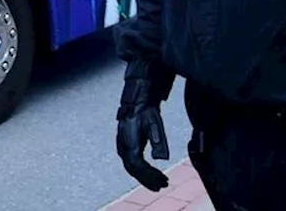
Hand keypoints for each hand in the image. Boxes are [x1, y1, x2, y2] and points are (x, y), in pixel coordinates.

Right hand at [116, 76, 170, 191]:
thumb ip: (158, 142)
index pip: (137, 165)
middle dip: (148, 179)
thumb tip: (161, 159)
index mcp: (129, 141)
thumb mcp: (155, 124)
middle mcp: (122, 145)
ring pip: (131, 167)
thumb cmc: (145, 110)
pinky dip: (142, 170)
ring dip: (145, 176)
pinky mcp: (125, 144)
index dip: (150, 175)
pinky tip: (151, 172)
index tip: (163, 180)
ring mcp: (122, 145)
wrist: (136, 99)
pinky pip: (131, 162)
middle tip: (163, 184)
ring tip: (159, 181)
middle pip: (133, 169)